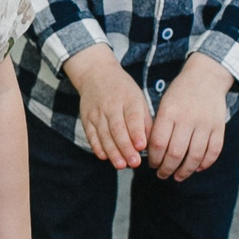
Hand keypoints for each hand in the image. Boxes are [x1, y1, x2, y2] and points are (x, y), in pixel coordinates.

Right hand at [64, 47, 149, 169]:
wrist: (96, 74)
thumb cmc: (123, 89)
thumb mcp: (138, 98)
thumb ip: (144, 120)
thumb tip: (151, 142)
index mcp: (129, 99)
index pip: (133, 117)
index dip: (136, 133)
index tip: (142, 147)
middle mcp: (111, 105)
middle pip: (118, 129)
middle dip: (126, 148)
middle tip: (134, 163)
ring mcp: (97, 112)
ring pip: (104, 134)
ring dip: (113, 151)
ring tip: (121, 165)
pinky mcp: (86, 118)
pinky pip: (91, 134)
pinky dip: (97, 146)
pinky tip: (104, 157)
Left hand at [147, 56, 234, 180]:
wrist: (206, 77)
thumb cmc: (179, 94)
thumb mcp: (164, 104)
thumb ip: (158, 127)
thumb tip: (151, 154)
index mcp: (169, 112)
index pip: (158, 143)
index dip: (154, 159)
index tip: (152, 165)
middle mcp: (187, 118)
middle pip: (175, 153)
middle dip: (166, 169)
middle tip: (162, 174)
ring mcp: (205, 123)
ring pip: (195, 156)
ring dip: (185, 171)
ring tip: (177, 176)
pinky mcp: (219, 127)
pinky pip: (213, 151)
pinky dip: (205, 164)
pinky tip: (197, 168)